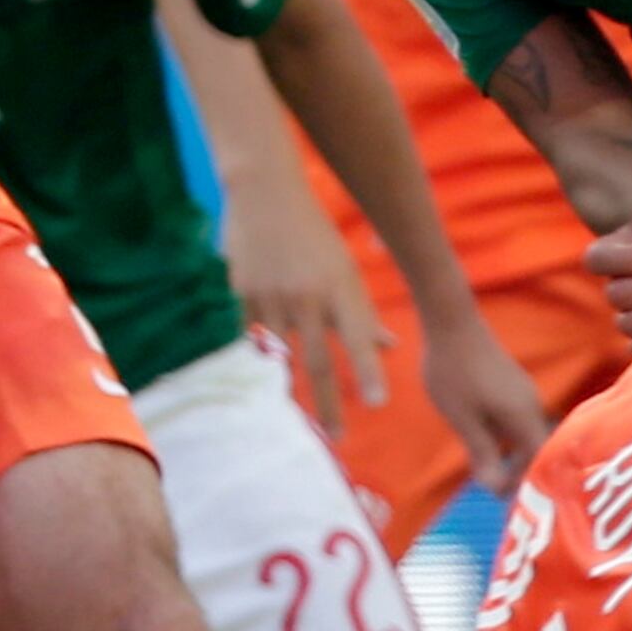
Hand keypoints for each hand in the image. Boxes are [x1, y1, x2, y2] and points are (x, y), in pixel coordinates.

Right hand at [221, 173, 387, 414]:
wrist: (265, 192)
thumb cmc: (315, 236)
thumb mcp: (346, 270)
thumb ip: (363, 314)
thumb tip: (391, 347)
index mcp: (340, 285)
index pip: (359, 336)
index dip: (369, 370)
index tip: (379, 404)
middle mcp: (308, 295)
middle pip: (320, 360)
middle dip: (330, 404)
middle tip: (339, 437)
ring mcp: (271, 296)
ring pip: (281, 356)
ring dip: (289, 390)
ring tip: (294, 419)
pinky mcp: (240, 295)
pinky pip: (249, 337)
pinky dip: (257, 357)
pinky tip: (257, 379)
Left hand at [421, 299, 550, 490]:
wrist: (451, 322)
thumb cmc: (453, 372)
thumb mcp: (463, 419)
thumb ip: (482, 454)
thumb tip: (495, 489)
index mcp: (523, 416)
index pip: (540, 461)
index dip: (528, 484)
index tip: (506, 501)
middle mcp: (531, 405)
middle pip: (536, 449)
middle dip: (519, 473)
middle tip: (494, 492)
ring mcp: (523, 393)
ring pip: (526, 434)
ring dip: (511, 455)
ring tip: (487, 471)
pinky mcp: (512, 385)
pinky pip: (518, 420)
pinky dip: (507, 438)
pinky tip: (485, 442)